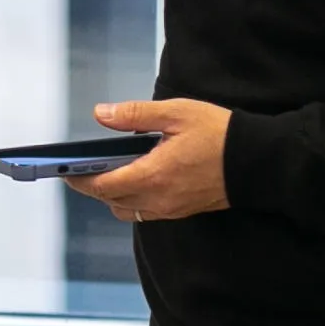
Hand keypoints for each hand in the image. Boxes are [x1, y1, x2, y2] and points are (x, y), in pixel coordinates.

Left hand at [67, 97, 229, 222]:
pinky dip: (134, 199)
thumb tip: (101, 114)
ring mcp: (171, 209)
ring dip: (113, 194)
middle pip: (110, 201)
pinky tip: (139, 176)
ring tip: (111, 169)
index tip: (64, 169)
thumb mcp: (175, 113)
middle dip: (93, 185)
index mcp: (152, 176)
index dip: (78, 179)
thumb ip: (134, 115)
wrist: (260, 162)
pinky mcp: (183, 211)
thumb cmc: (219, 134)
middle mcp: (158, 200)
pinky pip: (146, 212)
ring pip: (127, 209)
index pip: (101, 186)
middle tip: (83, 166)